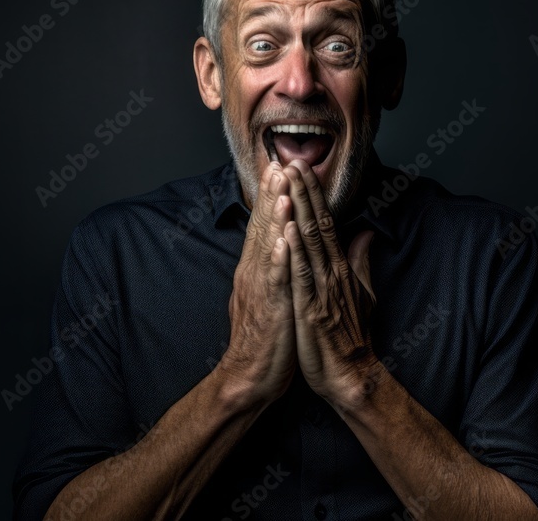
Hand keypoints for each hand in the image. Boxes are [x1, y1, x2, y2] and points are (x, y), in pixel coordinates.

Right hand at [217, 162, 295, 408]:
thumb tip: (288, 244)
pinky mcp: (269, 307)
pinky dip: (278, 256)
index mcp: (258, 268)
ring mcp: (260, 288)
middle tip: (278, 161)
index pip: (265, 224)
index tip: (281, 166)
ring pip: (268, 245)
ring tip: (282, 188)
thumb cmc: (266, 336)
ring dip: (274, 216)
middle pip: (263, 225)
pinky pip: (274, 279)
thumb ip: (281, 267)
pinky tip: (284, 237)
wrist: (249, 375)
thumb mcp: (274, 294)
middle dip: (271, 193)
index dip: (272, 195)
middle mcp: (255, 271)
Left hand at [282, 160, 378, 406]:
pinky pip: (301, 274)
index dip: (313, 194)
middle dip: (304, 191)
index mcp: (338, 267)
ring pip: (308, 241)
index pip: (325, 222)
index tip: (302, 168)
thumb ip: (361, 261)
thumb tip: (364, 233)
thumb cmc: (351, 336)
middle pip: (316, 223)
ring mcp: (321, 288)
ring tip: (289, 181)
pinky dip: (295, 251)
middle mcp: (330, 271)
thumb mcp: (362, 293)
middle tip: (293, 159)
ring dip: (297, 209)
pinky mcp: (310, 307)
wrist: (351, 375)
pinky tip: (288, 229)